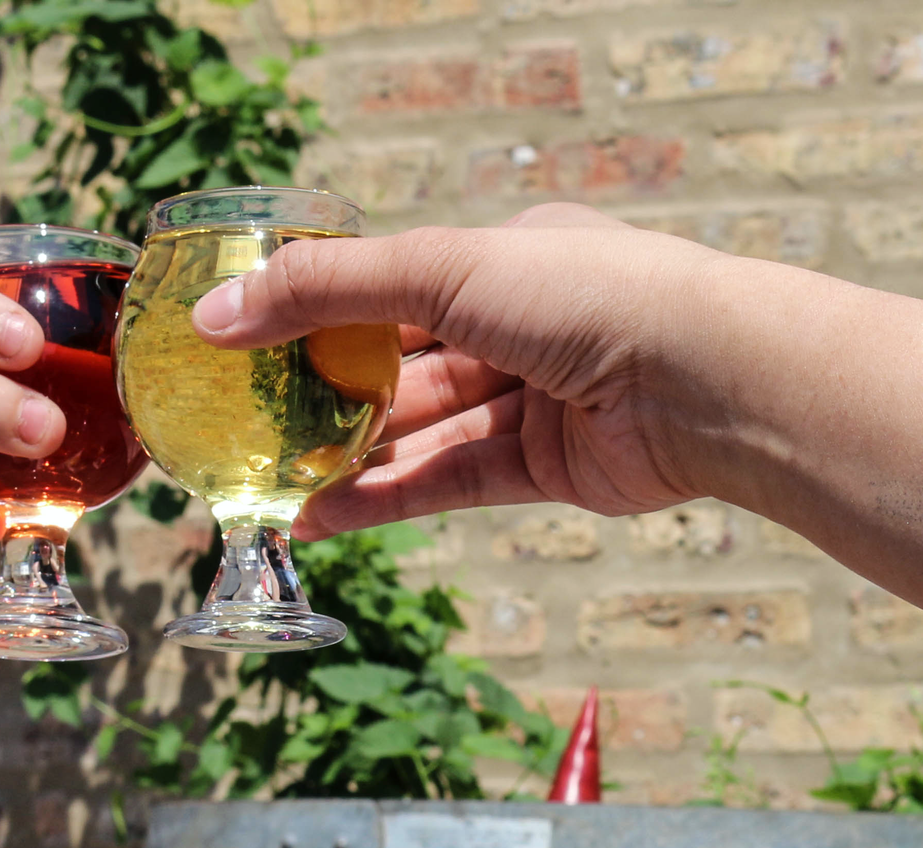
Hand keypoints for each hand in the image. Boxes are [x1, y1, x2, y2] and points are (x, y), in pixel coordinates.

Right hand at [190, 204, 739, 537]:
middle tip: (246, 429)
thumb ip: (325, 290)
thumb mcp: (442, 268)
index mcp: (505, 256)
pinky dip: (386, 499)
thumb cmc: (586, 296)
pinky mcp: (546, 469)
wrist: (704, 380)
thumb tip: (217, 316)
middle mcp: (521, 325)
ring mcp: (534, 400)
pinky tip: (320, 517)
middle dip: (326, 397)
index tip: (246, 346)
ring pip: (421, 432)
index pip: (392, 284)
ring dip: (347, 459)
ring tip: (266, 486)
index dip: (318, 314)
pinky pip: (449, 483)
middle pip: (402, 365)